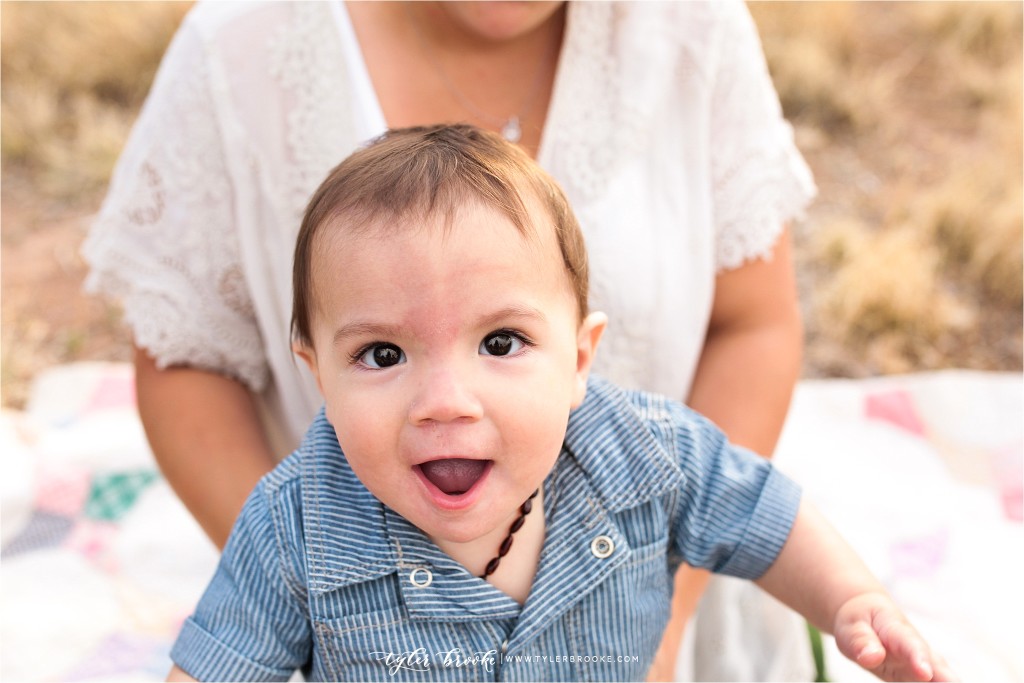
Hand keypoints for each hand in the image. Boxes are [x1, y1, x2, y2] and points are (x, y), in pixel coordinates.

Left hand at [833, 592, 955, 680]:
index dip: (918, 659)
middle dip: (948, 679)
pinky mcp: (918, 676)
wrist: (867, 615)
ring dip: (947, 682)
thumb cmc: (860, 621)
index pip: (911, 644)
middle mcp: (916, 647)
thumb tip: (871, 657)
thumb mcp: (852, 627)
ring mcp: (921, 662)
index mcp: (898, 630)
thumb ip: (861, 641)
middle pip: (937, 664)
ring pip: (940, 676)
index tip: (925, 673)